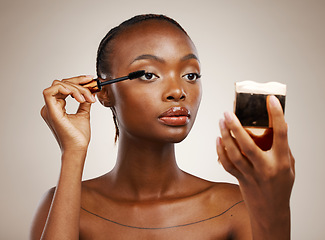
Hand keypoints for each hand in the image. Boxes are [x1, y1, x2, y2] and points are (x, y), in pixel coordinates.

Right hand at [41, 75, 95, 153]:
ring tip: (87, 98)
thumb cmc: (79, 136)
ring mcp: (49, 108)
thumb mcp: (84, 114)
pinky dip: (64, 89)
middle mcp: (51, 106)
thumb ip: (84, 102)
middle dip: (78, 82)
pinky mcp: (50, 111)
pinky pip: (50, 92)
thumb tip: (90, 91)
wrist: (78, 149)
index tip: (91, 80)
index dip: (78, 81)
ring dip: (76, 88)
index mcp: (57, 106)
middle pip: (61, 83)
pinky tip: (77, 96)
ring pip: (58, 85)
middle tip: (93, 85)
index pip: (65, 86)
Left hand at [217, 95, 294, 235]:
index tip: (270, 100)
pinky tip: (218, 140)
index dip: (277, 115)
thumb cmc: (281, 185)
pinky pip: (227, 164)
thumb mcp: (289, 166)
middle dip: (236, 127)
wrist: (271, 211)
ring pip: (234, 154)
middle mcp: (266, 168)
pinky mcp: (240, 178)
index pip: (281, 134)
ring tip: (221, 122)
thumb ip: (282, 147)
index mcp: (281, 162)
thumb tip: (276, 125)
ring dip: (225, 137)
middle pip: (248, 145)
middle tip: (228, 113)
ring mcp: (251, 175)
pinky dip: (220, 151)